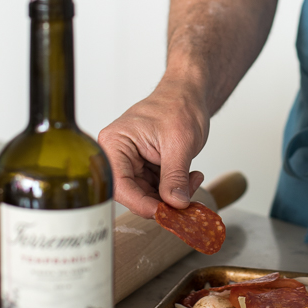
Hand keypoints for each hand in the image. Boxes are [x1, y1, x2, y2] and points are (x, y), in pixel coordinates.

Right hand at [97, 79, 207, 217]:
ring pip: (148, 194)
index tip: (165, 213)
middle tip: (186, 200)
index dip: (142, 203)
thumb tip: (175, 204)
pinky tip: (190, 177)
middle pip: (134, 193)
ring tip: (193, 180)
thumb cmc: (179, 105)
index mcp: (114, 144)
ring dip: (173, 194)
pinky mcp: (145, 167)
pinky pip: (157, 188)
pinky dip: (176, 188)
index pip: (120, 185)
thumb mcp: (179, 142)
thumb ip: (175, 176)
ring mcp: (132, 162)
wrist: (189, 94)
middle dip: (163, 200)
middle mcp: (118, 155)